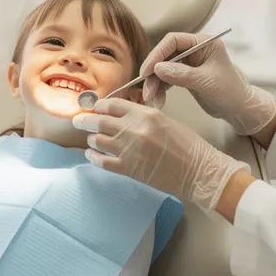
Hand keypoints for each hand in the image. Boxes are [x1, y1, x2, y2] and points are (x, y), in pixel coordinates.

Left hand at [73, 98, 250, 210]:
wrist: (198, 171)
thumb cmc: (187, 145)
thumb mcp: (165, 120)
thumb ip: (141, 116)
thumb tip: (120, 116)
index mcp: (145, 114)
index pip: (113, 104)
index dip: (99, 106)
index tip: (94, 108)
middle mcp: (134, 129)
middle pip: (99, 121)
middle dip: (85, 121)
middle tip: (78, 121)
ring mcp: (129, 150)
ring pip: (97, 140)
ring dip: (91, 139)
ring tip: (90, 140)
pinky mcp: (128, 169)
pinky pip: (101, 161)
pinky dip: (93, 157)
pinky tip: (91, 155)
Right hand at [140, 32, 275, 136]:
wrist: (240, 109)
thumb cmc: (230, 92)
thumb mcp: (205, 82)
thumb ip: (181, 74)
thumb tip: (157, 68)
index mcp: (204, 43)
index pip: (173, 41)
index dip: (157, 54)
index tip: (147, 71)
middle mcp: (195, 50)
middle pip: (165, 55)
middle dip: (154, 73)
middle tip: (146, 90)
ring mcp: (189, 63)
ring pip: (164, 69)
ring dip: (155, 84)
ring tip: (152, 100)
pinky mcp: (185, 76)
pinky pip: (167, 79)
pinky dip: (161, 90)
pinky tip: (158, 101)